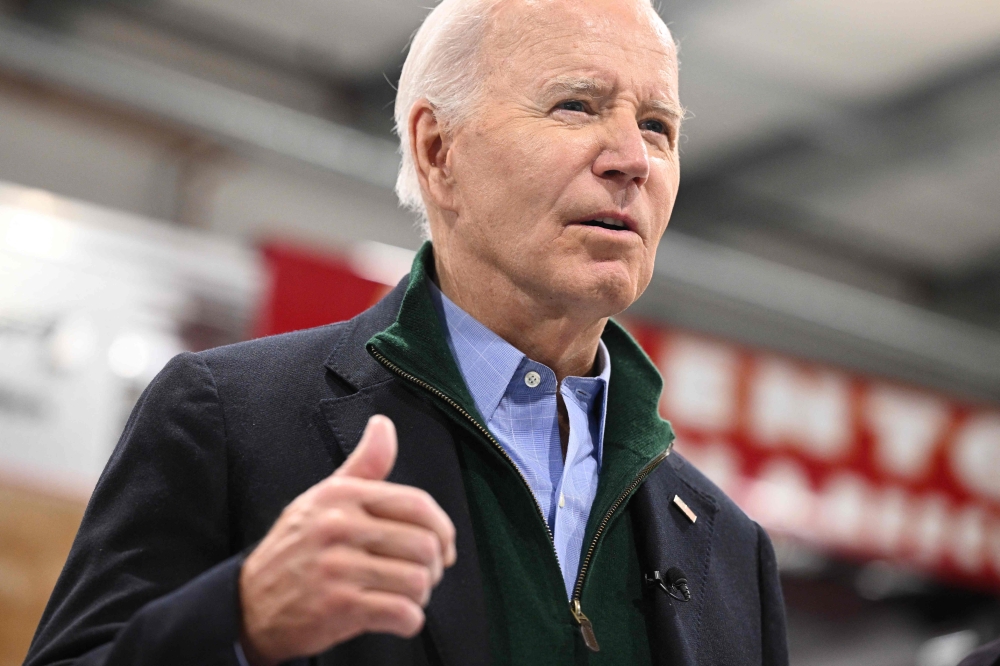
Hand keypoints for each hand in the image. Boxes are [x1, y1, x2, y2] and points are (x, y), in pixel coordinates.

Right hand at [238, 415, 456, 664]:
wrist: (250, 603)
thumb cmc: (298, 547)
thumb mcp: (325, 497)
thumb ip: (364, 465)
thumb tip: (384, 424)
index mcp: (341, 495)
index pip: (417, 505)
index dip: (443, 529)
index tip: (444, 547)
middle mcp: (339, 526)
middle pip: (424, 545)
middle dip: (433, 567)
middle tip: (420, 576)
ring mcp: (338, 568)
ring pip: (418, 581)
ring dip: (421, 596)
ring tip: (405, 596)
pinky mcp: (339, 608)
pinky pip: (403, 614)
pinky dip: (410, 620)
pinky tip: (397, 616)